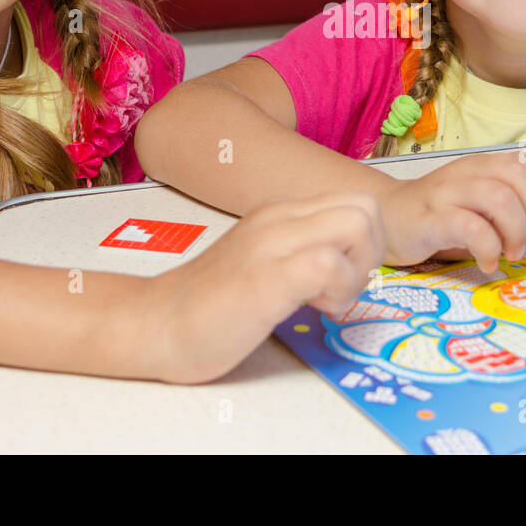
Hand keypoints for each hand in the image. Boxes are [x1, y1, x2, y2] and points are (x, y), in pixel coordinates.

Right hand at [141, 192, 383, 383]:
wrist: (154, 324)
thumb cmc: (211, 305)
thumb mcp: (266, 262)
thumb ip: (302, 252)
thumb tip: (347, 262)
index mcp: (281, 214)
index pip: (356, 201)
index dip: (368, 242)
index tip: (343, 278)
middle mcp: (278, 219)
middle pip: (366, 207)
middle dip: (371, 253)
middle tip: (341, 289)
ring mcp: (271, 245)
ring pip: (356, 224)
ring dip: (357, 271)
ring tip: (327, 301)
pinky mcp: (264, 279)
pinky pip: (328, 263)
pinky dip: (338, 290)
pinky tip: (314, 310)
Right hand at [374, 152, 525, 270]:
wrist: (387, 218)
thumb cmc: (438, 216)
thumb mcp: (479, 204)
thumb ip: (510, 208)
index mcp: (484, 165)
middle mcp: (468, 172)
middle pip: (519, 173)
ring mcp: (448, 193)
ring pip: (499, 197)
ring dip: (515, 232)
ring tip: (510, 253)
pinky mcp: (431, 219)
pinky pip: (471, 227)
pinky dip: (488, 250)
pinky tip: (486, 263)